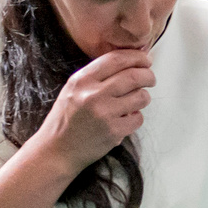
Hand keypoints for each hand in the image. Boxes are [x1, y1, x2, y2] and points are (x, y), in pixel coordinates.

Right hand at [38, 49, 154, 174]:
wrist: (57, 149)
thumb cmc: (67, 119)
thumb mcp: (73, 89)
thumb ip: (97, 76)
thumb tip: (129, 63)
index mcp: (82, 80)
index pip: (116, 59)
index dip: (136, 57)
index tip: (145, 59)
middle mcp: (93, 94)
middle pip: (133, 76)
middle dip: (148, 75)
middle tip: (150, 78)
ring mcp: (104, 114)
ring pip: (140, 97)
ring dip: (144, 97)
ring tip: (138, 100)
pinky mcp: (113, 132)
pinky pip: (138, 118)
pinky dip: (137, 117)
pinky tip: (127, 118)